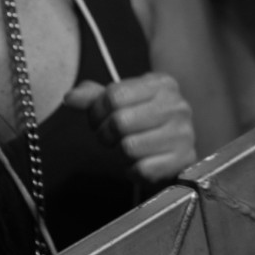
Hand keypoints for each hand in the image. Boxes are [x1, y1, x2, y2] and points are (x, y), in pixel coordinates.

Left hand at [64, 73, 196, 183]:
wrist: (174, 147)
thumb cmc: (141, 118)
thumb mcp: (119, 100)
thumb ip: (93, 96)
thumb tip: (70, 98)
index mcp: (161, 83)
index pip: (114, 95)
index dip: (97, 110)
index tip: (98, 118)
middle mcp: (178, 106)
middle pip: (120, 122)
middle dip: (105, 133)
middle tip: (108, 136)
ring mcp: (184, 135)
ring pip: (130, 147)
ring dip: (119, 152)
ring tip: (125, 147)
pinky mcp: (185, 161)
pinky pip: (143, 170)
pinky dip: (133, 170)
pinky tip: (138, 163)